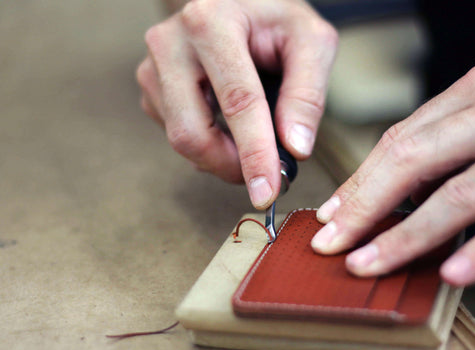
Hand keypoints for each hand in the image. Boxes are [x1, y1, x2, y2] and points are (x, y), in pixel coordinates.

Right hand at [136, 0, 336, 208]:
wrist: (236, 2)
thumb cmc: (276, 20)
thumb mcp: (310, 42)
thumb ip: (307, 94)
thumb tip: (295, 149)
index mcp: (212, 22)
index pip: (237, 102)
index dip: (254, 155)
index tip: (266, 193)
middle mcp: (171, 42)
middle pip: (192, 132)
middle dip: (230, 166)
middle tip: (263, 176)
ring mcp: (153, 65)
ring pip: (180, 138)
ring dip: (220, 157)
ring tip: (252, 144)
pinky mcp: (150, 85)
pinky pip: (175, 132)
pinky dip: (207, 142)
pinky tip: (227, 126)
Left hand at [311, 60, 474, 286]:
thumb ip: (449, 134)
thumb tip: (388, 183)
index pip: (398, 139)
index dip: (359, 181)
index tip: (331, 215)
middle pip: (413, 160)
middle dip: (365, 207)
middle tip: (333, 243)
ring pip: (460, 192)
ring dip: (408, 235)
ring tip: (371, 264)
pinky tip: (454, 272)